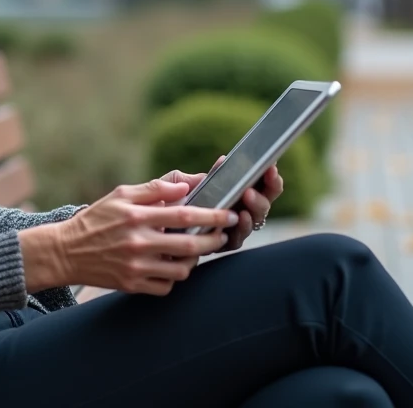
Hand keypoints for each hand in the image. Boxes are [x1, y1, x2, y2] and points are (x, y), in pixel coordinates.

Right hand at [22, 179, 239, 295]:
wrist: (65, 252)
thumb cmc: (96, 219)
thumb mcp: (121, 195)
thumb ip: (155, 189)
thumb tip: (186, 185)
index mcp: (137, 216)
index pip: (184, 214)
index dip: (212, 214)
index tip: (228, 214)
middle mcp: (137, 242)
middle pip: (189, 244)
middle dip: (213, 240)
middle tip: (223, 235)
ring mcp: (135, 267)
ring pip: (181, 270)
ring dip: (194, 260)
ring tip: (195, 250)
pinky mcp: (131, 285)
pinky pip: (165, 287)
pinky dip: (174, 278)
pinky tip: (172, 266)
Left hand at [159, 159, 283, 252]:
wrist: (141, 232)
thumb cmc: (158, 206)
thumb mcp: (171, 184)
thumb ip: (193, 173)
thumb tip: (219, 165)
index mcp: (229, 194)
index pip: (258, 185)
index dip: (268, 178)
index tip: (271, 166)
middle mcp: (233, 213)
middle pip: (262, 204)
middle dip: (267, 191)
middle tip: (263, 177)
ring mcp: (228, 231)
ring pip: (254, 221)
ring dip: (255, 207)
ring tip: (249, 195)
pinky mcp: (219, 246)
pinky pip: (236, 239)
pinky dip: (240, 228)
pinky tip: (240, 216)